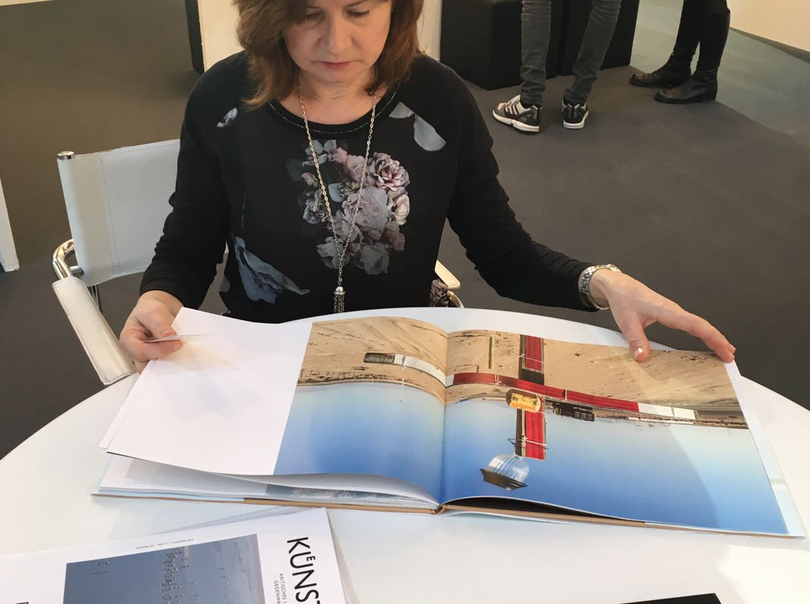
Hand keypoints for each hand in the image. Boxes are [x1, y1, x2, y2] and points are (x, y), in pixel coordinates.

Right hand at [119, 291, 183, 372]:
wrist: (160, 308)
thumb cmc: (149, 310)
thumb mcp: (152, 312)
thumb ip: (159, 324)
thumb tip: (168, 335)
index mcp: (129, 340)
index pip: (141, 352)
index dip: (159, 350)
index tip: (176, 344)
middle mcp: (137, 352)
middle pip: (148, 366)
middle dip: (164, 362)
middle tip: (180, 352)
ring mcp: (150, 357)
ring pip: (159, 369)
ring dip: (172, 363)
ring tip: (183, 354)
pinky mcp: (161, 358)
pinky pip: (168, 365)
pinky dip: (176, 360)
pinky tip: (184, 354)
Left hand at [589, 270, 735, 362]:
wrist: (619, 285)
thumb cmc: (624, 298)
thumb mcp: (626, 321)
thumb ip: (635, 339)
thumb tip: (643, 357)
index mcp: (667, 311)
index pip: (696, 325)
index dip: (713, 338)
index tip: (725, 349)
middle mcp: (674, 310)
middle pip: (702, 326)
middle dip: (718, 340)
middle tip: (730, 357)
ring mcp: (673, 312)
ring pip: (698, 324)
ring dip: (712, 337)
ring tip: (724, 351)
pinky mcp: (670, 314)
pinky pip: (691, 324)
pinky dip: (702, 333)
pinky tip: (706, 341)